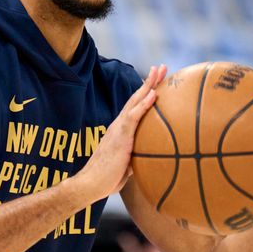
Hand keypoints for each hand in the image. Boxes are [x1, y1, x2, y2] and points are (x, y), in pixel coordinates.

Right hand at [77, 65, 166, 201]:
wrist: (90, 184)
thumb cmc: (107, 179)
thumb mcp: (127, 166)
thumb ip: (137, 158)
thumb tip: (150, 161)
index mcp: (121, 131)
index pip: (135, 107)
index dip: (146, 93)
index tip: (157, 81)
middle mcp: (119, 125)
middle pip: (136, 98)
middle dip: (149, 81)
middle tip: (161, 67)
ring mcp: (119, 129)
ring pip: (135, 101)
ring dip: (148, 85)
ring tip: (159, 71)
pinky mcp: (120, 136)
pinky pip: (134, 116)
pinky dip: (144, 104)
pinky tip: (154, 93)